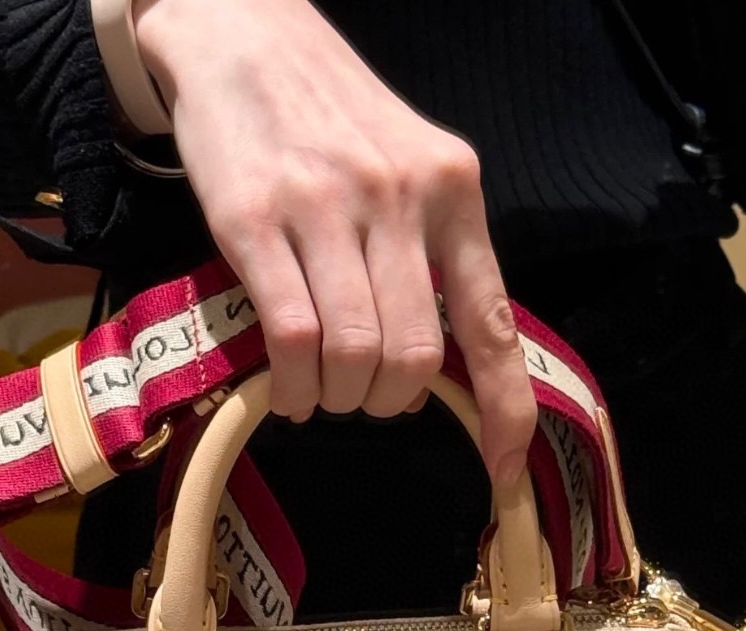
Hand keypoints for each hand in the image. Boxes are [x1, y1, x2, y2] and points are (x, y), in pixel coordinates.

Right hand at [133, 0, 536, 486]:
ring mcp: (327, 209)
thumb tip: (433, 372)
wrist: (240, 29)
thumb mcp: (408, 166)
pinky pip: (292, 338)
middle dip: (386, 403)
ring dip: (336, 399)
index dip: (504, 411)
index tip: (505, 471)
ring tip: (317, 391)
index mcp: (453, 191)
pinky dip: (291, 387)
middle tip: (361, 396)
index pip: (492, 325)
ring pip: (354, 355)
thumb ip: (431, 256)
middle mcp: (400, 198)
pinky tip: (285, 388)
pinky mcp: (256, 221)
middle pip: (412, 358)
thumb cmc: (328, 114)